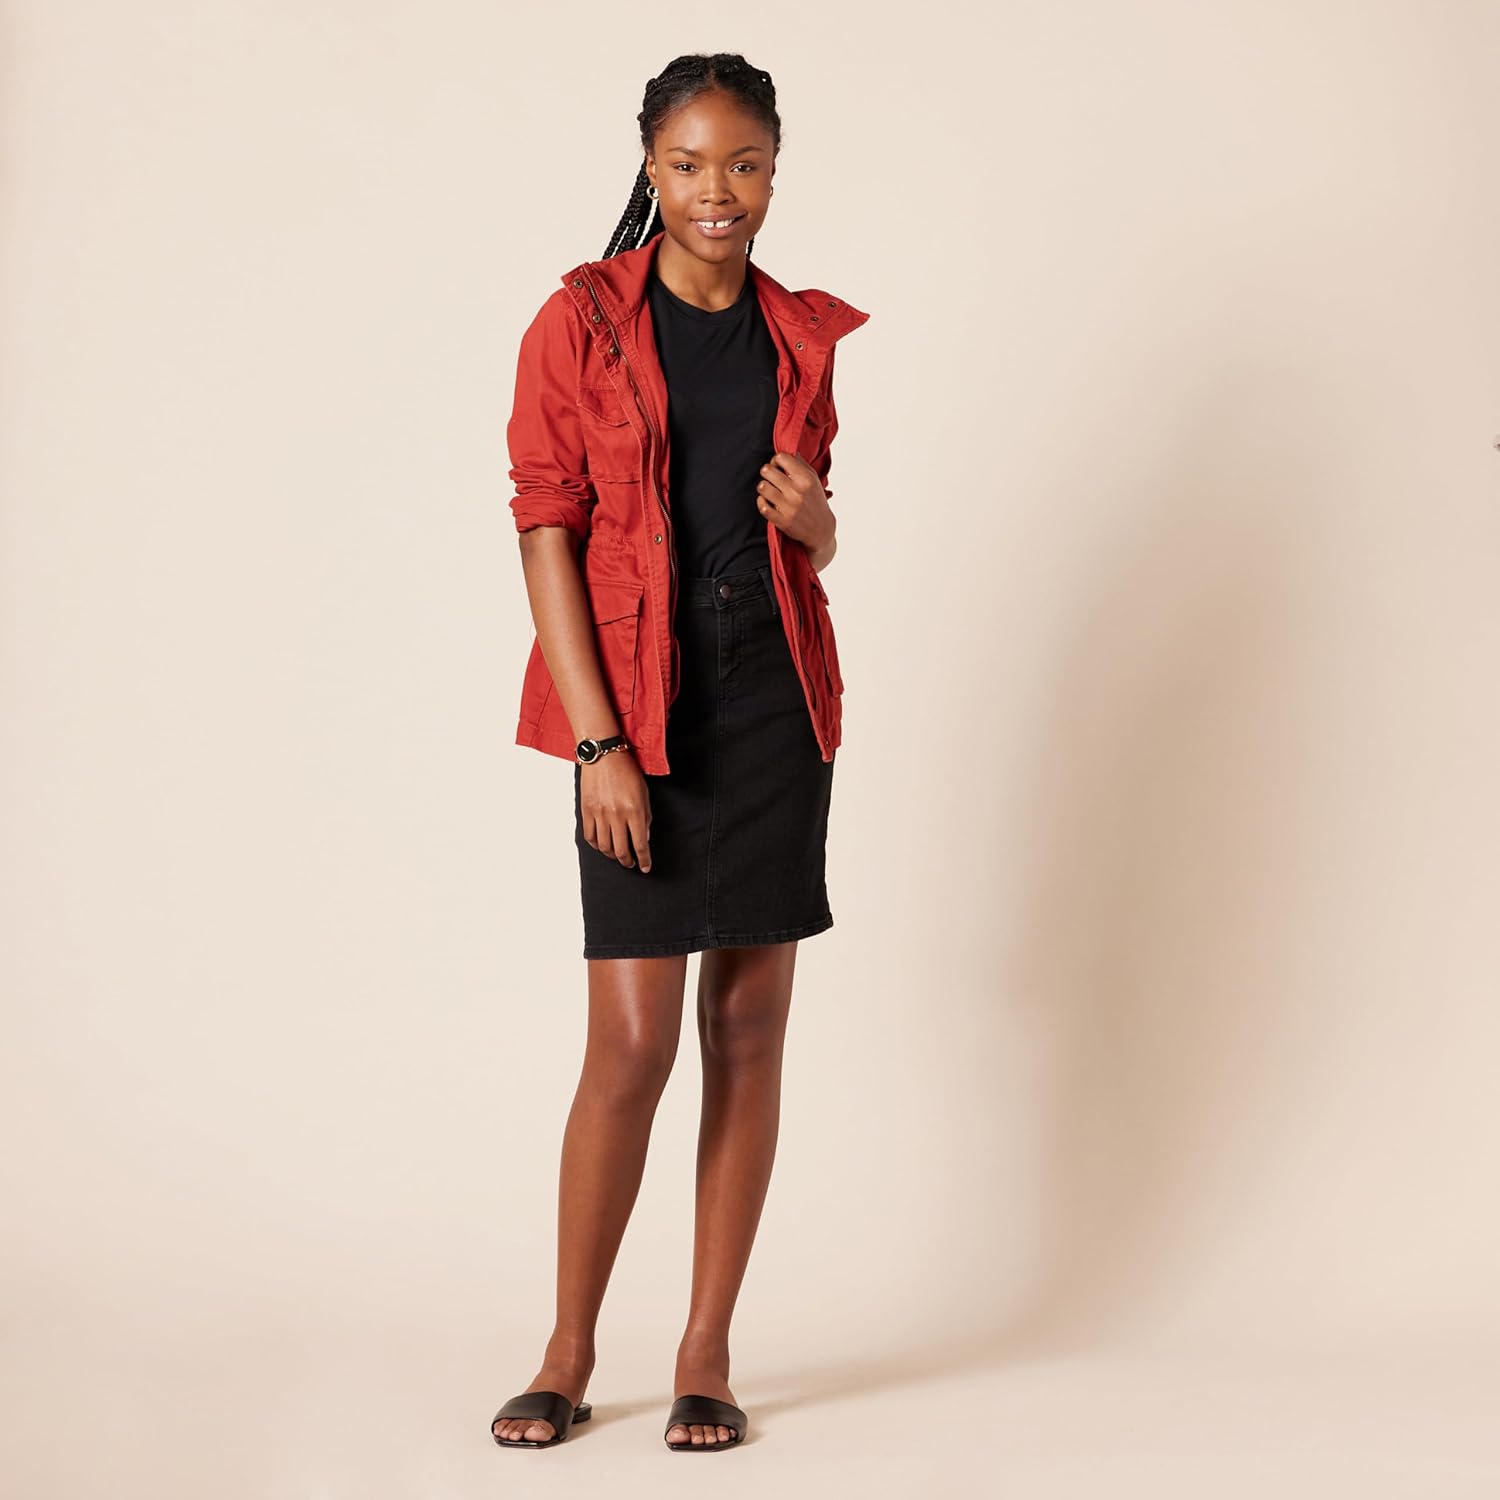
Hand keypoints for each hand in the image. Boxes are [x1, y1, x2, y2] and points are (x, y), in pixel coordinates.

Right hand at [578, 751, 652, 871]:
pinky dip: (597, 845)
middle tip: (631, 863)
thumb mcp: (644, 793)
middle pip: (621, 851)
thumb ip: (645, 817)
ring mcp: (599, 814)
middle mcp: (616, 815)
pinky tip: (603, 845)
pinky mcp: (586, 811)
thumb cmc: (626, 771)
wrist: (603, 755)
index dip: (644, 859)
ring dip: (612, 856)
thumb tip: (644, 838)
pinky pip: (590, 836)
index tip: (645, 867)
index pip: (640, 844)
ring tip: (618, 856)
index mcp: (634, 810)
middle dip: (628, 861)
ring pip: (605, 847)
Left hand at [756, 452, 834, 551]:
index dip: (776, 460)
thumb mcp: (814, 479)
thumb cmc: (815, 501)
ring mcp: (789, 507)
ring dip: (763, 487)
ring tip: (768, 490)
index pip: (781, 457)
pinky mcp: (782, 521)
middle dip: (767, 472)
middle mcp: (797, 492)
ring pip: (762, 487)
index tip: (778, 467)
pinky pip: (762, 506)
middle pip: (767, 470)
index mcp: (806, 479)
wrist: (821, 529)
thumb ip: (801, 464)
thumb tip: (788, 451)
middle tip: (770, 478)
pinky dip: (761, 502)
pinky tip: (766, 501)